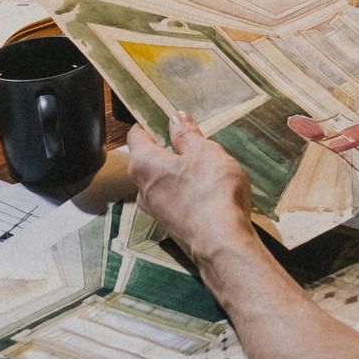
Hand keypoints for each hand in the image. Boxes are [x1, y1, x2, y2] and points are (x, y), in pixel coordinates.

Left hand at [125, 111, 258, 268]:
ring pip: (162, 182)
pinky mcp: (171, 226)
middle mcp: (142, 188)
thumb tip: (176, 119)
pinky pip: (174, 200)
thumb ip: (187, 134)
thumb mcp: (205, 152)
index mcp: (144, 164)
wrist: (222, 243)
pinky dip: (186, 192)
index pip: (136, 135)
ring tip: (205, 167)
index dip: (149, 122)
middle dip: (168, 149)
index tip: (163, 116)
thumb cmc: (211, 193)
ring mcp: (156, 210)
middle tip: (192, 141)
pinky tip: (207, 191)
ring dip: (178, 172)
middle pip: (148, 159)